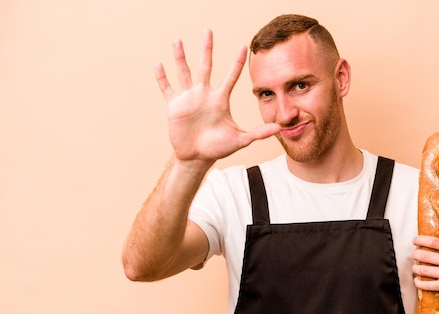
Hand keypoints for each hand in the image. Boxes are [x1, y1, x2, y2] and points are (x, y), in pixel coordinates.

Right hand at [154, 30, 280, 166]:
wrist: (197, 157)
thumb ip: (259, 133)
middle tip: (208, 31)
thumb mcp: (241, 139)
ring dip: (180, 57)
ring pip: (184, 73)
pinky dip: (162, 78)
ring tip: (177, 41)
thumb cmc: (218, 147)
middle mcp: (205, 94)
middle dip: (207, 49)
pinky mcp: (174, 106)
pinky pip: (167, 89)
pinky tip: (158, 65)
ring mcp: (189, 98)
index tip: (243, 46)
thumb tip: (280, 129)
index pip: (231, 77)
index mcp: (220, 99)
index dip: (237, 63)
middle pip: (206, 66)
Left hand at [411, 235, 438, 309]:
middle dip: (416, 255)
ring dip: (416, 269)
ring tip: (415, 268)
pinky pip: (427, 284)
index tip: (415, 241)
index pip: (434, 241)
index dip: (421, 240)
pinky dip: (419, 283)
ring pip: (424, 270)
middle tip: (414, 255)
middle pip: (425, 255)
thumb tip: (433, 243)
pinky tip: (418, 281)